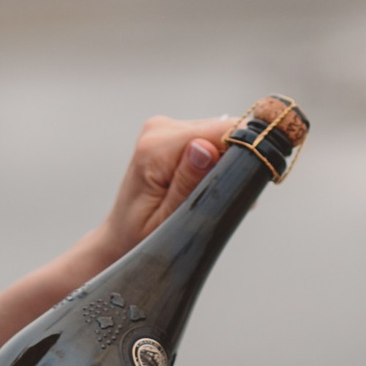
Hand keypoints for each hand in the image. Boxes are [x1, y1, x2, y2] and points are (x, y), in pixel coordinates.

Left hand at [92, 113, 235, 261]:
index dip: (244, 153)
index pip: (220, 132)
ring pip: (220, 134)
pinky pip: (211, 139)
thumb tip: (205, 147)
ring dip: (226, 165)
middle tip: (224, 199)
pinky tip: (204, 188)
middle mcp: (160, 129)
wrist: (121, 237)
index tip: (243, 185)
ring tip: (210, 198)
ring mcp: (166, 127)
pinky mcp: (174, 132)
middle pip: (224, 129)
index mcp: (156, 148)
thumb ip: (187, 183)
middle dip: (234, 163)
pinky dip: (217, 163)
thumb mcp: (167, 221)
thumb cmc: (141, 237)